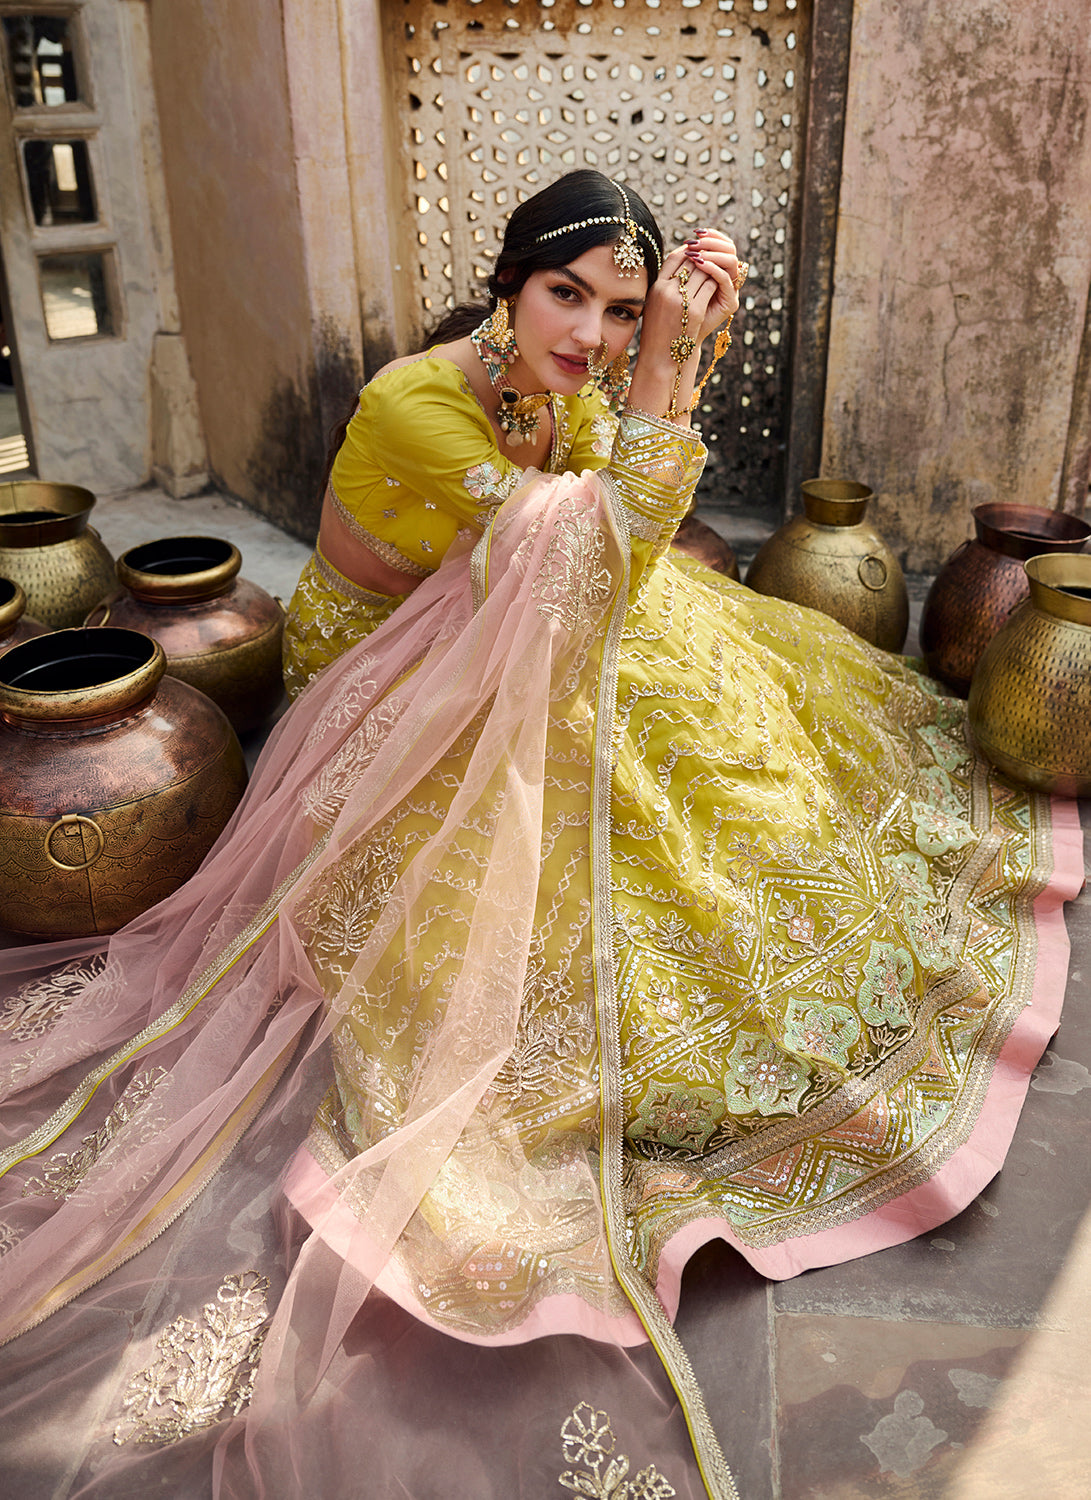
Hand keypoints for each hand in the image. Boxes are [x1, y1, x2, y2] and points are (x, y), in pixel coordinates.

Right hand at [626, 229, 747, 421]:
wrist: (660, 358)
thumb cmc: (658, 331)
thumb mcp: (654, 303)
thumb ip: (666, 283)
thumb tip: (684, 260)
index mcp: (655, 287)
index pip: (675, 256)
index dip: (689, 251)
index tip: (697, 254)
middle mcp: (666, 291)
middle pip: (690, 261)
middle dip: (703, 259)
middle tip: (712, 260)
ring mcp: (680, 301)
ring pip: (703, 271)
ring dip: (712, 270)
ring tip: (716, 272)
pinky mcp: (693, 311)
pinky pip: (710, 286)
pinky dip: (716, 283)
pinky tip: (718, 286)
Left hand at [677, 228, 744, 346]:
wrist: (673, 345)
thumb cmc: (669, 312)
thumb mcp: (674, 284)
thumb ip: (682, 266)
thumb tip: (683, 244)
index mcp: (715, 272)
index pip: (721, 245)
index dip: (711, 236)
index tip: (695, 233)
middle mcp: (726, 279)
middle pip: (729, 249)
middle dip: (711, 242)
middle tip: (696, 240)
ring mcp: (730, 291)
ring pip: (730, 261)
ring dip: (713, 252)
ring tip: (697, 250)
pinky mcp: (730, 303)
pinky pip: (725, 279)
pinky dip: (713, 269)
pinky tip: (700, 262)